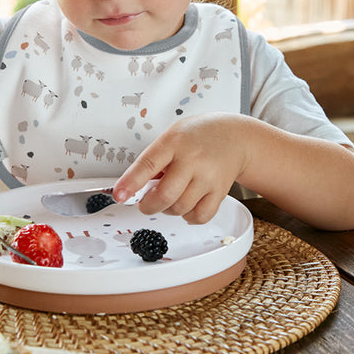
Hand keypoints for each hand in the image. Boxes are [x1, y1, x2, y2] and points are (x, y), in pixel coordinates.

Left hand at [115, 113, 248, 224]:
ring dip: (169, 209)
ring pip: (180, 208)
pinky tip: (187, 205)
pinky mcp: (219, 192)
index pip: (148, 164)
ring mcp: (208, 177)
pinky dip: (188, 217)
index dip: (131, 182)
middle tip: (146, 202)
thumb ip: (155, 159)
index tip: (119, 195)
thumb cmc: (198, 136)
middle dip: (149, 205)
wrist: (234, 137)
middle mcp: (193, 160)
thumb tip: (135, 188)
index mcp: (174, 142)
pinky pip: (200, 216)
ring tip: (171, 197)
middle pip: (165, 195)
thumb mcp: (172, 136)